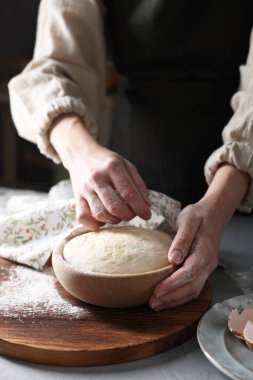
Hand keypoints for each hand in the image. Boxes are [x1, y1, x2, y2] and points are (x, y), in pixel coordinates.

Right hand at [50, 114, 150, 229]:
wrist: (81, 155)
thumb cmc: (107, 162)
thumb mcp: (126, 165)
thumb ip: (138, 184)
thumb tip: (147, 205)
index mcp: (112, 168)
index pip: (129, 193)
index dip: (140, 207)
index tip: (147, 215)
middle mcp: (97, 178)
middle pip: (115, 207)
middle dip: (128, 215)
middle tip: (131, 214)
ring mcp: (85, 189)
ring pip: (100, 214)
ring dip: (113, 220)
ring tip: (118, 215)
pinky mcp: (77, 198)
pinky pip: (83, 217)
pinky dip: (94, 224)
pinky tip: (103, 220)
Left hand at [149, 200, 220, 309]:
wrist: (212, 215)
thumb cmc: (198, 216)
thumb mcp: (188, 220)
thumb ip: (182, 239)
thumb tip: (173, 259)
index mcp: (205, 252)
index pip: (189, 273)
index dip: (172, 285)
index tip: (157, 291)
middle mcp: (208, 264)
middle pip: (191, 287)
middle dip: (171, 298)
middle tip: (152, 303)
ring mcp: (206, 269)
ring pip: (192, 291)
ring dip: (174, 301)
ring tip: (156, 305)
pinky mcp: (202, 270)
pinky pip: (193, 288)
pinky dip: (180, 297)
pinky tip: (167, 299)